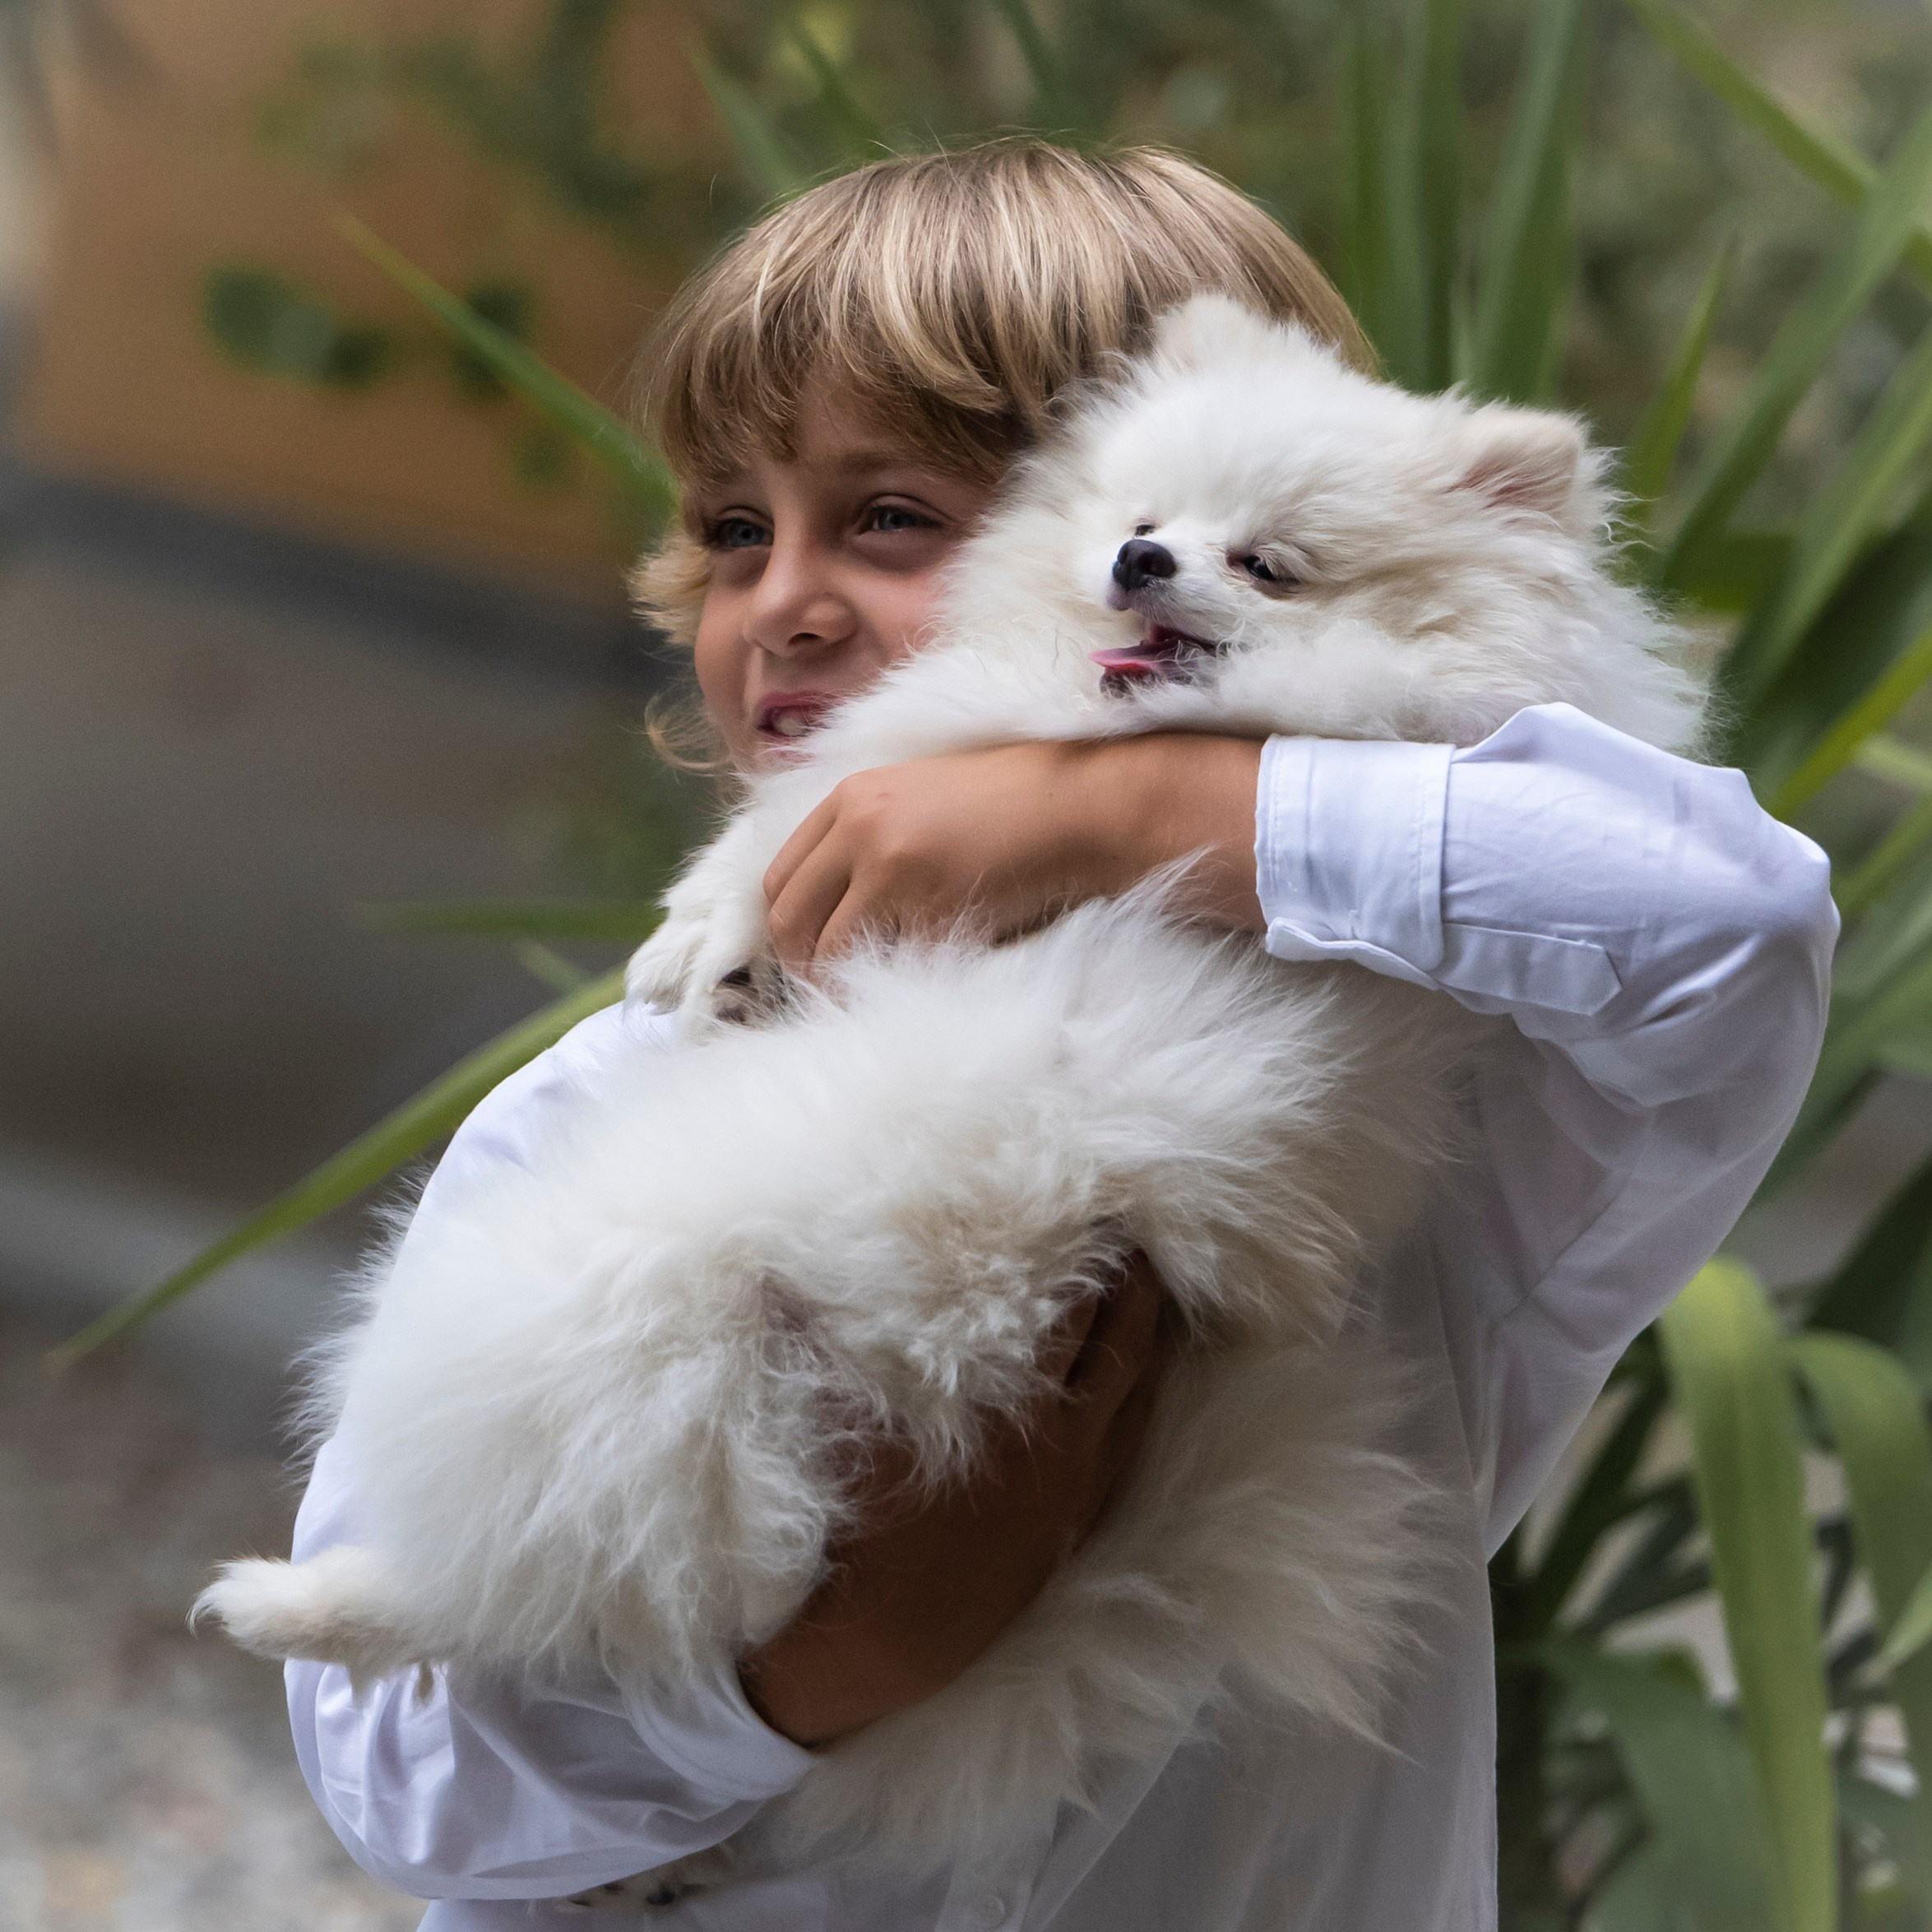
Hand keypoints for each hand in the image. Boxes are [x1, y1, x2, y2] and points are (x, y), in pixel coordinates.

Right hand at [737, 1252, 1169, 1748]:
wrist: (889, 1638)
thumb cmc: (863, 1522)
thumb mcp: (844, 1421)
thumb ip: (823, 1339)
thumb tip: (783, 1277)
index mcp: (1015, 1406)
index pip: (1074, 1312)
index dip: (1090, 1260)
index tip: (1096, 1217)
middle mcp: (1063, 1441)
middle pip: (1120, 1344)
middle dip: (1133, 1288)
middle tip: (1143, 1238)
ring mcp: (1078, 1485)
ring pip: (1138, 1395)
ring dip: (1148, 1340)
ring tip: (1156, 1293)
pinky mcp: (1077, 1522)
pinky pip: (1131, 1447)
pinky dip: (1144, 1402)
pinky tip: (1147, 1382)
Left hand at [762, 735, 1265, 975]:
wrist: (1086, 807)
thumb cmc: (1020, 808)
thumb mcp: (929, 800)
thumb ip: (876, 835)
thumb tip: (840, 903)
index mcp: (852, 795)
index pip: (779, 875)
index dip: (788, 926)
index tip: (806, 957)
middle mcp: (857, 824)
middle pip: (788, 915)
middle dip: (799, 964)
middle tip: (826, 993)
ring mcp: (886, 863)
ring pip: (823, 948)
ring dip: (834, 984)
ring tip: (862, 1001)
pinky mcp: (923, 902)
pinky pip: (879, 962)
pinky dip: (882, 985)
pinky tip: (902, 994)